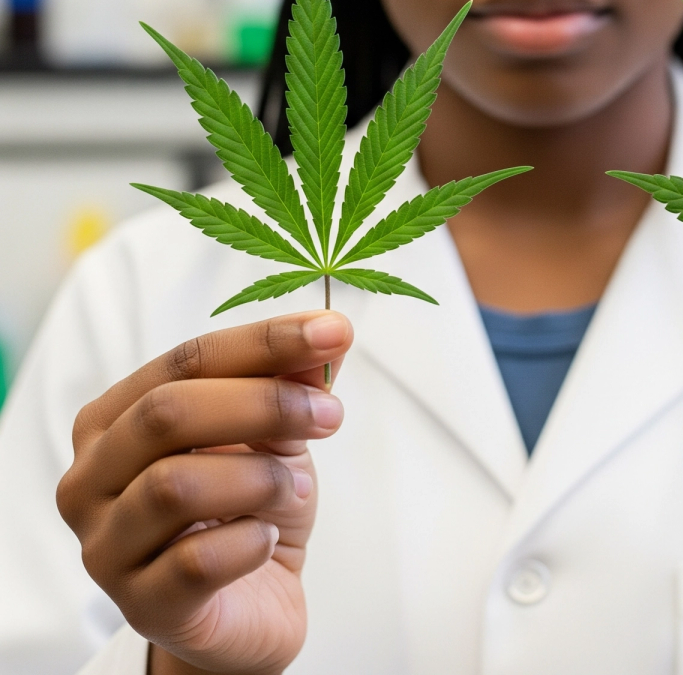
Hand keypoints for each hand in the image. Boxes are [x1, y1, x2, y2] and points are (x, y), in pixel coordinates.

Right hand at [56, 311, 352, 674]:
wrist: (252, 603)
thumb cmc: (250, 505)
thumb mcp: (276, 433)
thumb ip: (293, 381)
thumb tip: (327, 332)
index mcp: (114, 420)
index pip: (187, 360)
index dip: (265, 341)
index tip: (335, 332)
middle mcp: (91, 479)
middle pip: (168, 413)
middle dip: (264, 403)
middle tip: (329, 413)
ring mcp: (106, 547)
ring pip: (175, 486)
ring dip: (260, 477)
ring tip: (295, 488)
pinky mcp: (142, 606)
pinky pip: (196, 562)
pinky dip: (250, 540)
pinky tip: (266, 538)